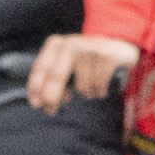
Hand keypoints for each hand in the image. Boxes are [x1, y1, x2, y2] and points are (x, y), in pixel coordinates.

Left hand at [23, 32, 140, 111]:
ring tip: (92, 85)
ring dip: (86, 93)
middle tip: (50, 111)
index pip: (42, 67)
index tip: (35, 103)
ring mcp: (89, 49)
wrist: (119, 46)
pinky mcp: (106, 57)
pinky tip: (102, 86)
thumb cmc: (87, 60)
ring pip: (81, 87)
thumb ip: (56, 79)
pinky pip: (98, 87)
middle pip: (56, 77)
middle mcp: (71, 44)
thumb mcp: (68, 63)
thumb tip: (50, 101)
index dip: (36, 87)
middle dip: (52, 98)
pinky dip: (99, 92)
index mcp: (57, 44)